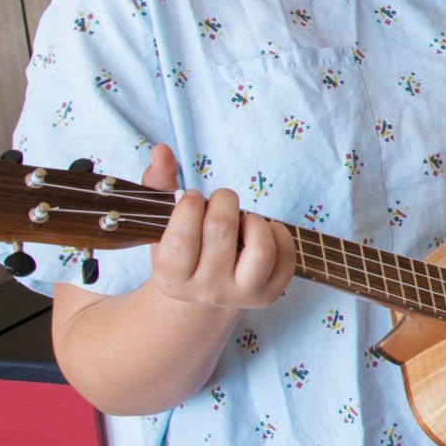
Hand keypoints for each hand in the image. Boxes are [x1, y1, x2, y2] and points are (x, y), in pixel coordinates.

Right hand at [140, 144, 294, 309]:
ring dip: (254, 220)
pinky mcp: (270, 293)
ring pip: (260, 250)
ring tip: (244, 218)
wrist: (204, 294)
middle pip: (221, 232)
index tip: (193, 196)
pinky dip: (278, 233)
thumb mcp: (163, 225)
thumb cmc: (183, 251)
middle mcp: (206, 292)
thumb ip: (159, 185)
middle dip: (224, 201)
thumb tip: (162, 151)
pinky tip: (262, 229)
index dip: (190, 208)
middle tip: (221, 199)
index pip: (181, 241)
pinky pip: (285, 256)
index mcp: (172, 278)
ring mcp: (241, 295)